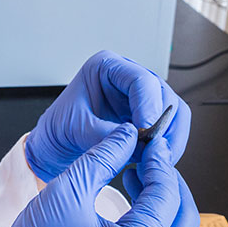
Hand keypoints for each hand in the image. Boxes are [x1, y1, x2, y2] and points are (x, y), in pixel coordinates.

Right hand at [0, 124, 198, 226]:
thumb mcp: (67, 191)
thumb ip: (104, 158)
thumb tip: (128, 136)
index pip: (164, 199)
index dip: (160, 164)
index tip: (154, 143)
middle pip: (184, 222)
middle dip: (171, 185)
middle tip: (154, 158)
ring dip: (166, 205)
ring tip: (142, 176)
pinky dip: (156, 226)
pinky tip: (138, 202)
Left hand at [25, 50, 190, 182]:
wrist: (55, 144)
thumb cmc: (59, 128)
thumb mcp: (76, 129)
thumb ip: (105, 135)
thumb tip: (136, 142)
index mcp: (106, 67)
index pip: (140, 80)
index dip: (148, 106)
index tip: (146, 132)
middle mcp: (127, 78)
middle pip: (163, 95)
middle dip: (162, 125)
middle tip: (152, 149)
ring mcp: (140, 97)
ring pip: (173, 112)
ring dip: (169, 137)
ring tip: (153, 157)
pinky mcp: (146, 116)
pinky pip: (169, 128)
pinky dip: (166, 145)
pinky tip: (153, 159)